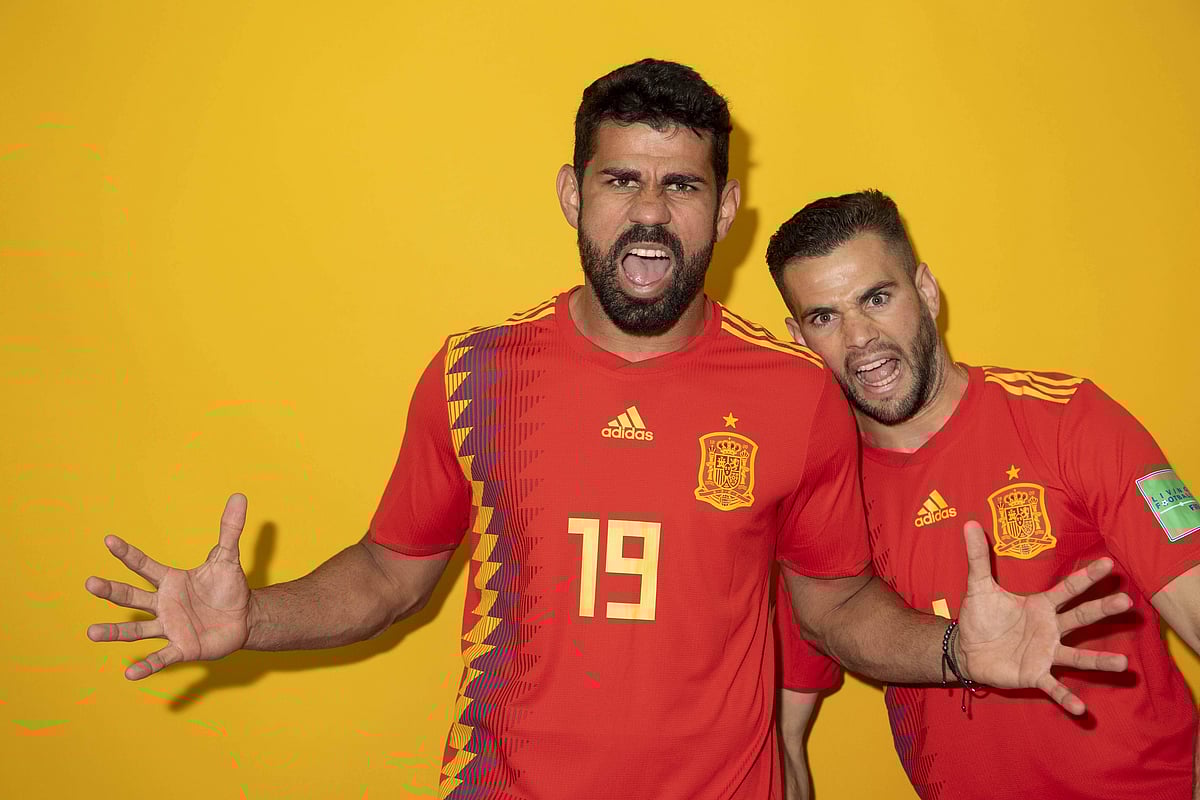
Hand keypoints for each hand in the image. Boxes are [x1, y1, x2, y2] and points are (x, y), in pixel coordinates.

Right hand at [85, 494, 251, 679]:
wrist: (244, 617)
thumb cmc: (229, 588)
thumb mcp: (228, 558)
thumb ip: (229, 529)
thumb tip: (239, 496)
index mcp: (171, 581)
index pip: (145, 565)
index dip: (128, 553)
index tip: (109, 540)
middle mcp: (164, 604)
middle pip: (132, 596)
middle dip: (111, 590)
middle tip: (89, 583)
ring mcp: (170, 626)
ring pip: (137, 629)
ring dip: (115, 632)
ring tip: (91, 632)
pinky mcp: (182, 647)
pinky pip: (161, 658)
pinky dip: (146, 666)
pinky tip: (130, 673)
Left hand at [956, 520, 1130, 714]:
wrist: (965, 648)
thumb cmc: (979, 616)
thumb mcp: (978, 585)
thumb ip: (978, 556)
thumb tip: (968, 522)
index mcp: (1040, 605)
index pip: (1068, 589)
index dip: (1086, 577)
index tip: (1108, 563)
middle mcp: (1050, 629)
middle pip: (1081, 617)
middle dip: (1103, 610)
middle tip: (1127, 602)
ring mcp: (1045, 653)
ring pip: (1077, 657)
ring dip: (1099, 662)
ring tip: (1123, 664)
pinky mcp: (1034, 674)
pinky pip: (1054, 687)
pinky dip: (1066, 698)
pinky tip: (1080, 709)